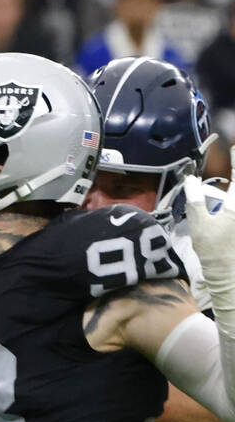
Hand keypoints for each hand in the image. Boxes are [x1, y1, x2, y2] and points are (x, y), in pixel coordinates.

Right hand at [184, 148, 234, 311]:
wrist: (228, 274)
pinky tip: (225, 203)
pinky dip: (230, 202)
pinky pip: (232, 209)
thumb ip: (195, 199)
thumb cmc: (213, 249)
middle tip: (234, 161)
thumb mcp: (199, 223)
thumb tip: (190, 180)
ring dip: (231, 192)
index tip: (234, 147)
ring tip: (224, 193)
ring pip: (234, 200)